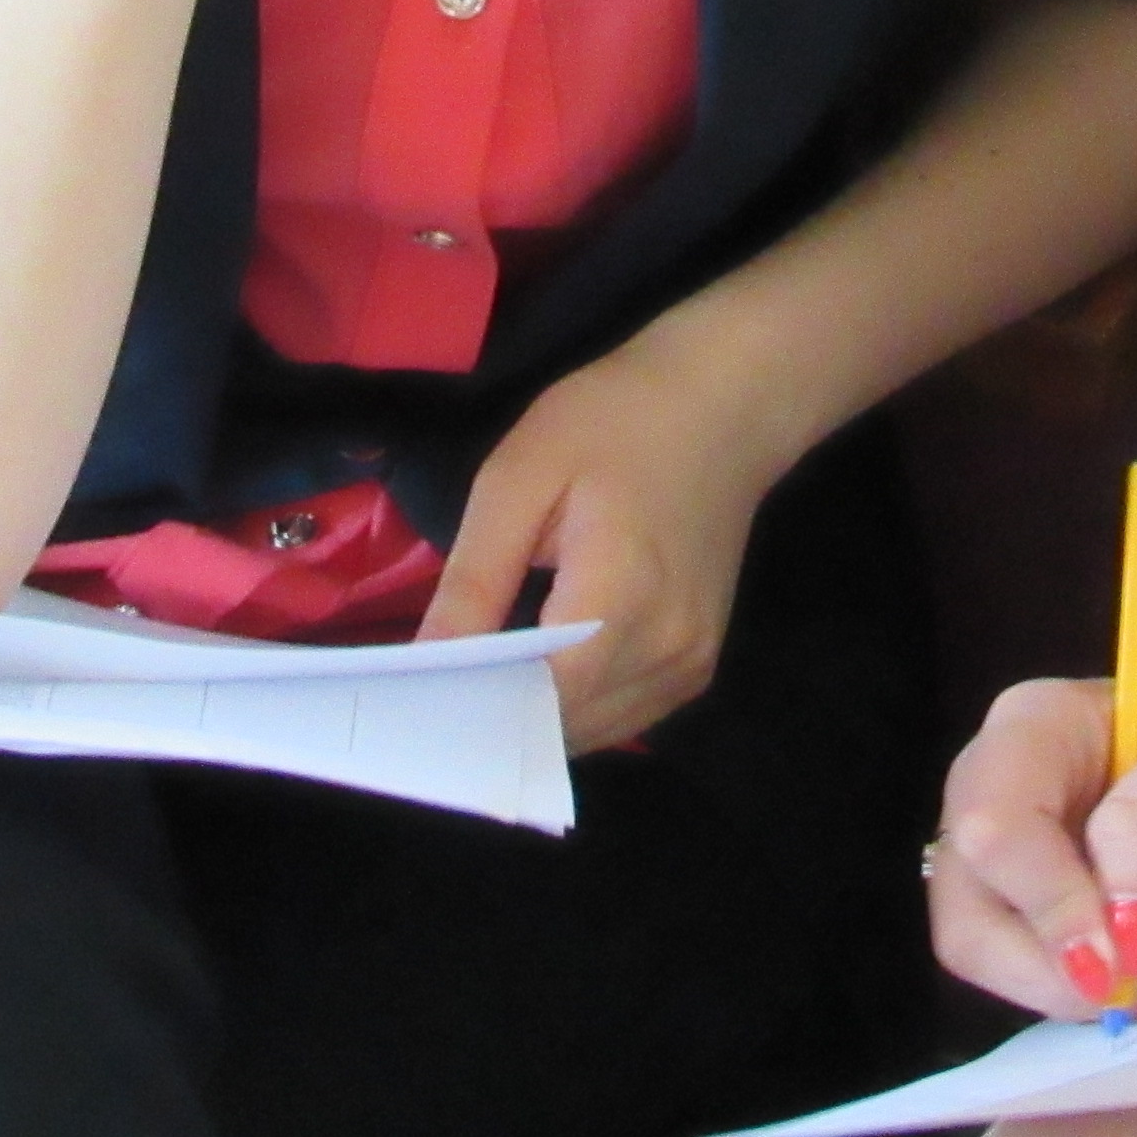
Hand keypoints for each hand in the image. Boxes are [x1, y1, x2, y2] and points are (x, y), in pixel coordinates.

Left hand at [421, 324, 790, 754]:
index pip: (534, 705)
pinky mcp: (699, 664)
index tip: (414, 699)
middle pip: (560, 729)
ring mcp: (692, 664)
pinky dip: (574, 705)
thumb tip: (423, 666)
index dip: (471, 711)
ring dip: (533, 715)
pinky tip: (541, 665)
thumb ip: (474, 581)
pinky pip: (622, 715)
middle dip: (494, 715)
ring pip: (590, 733)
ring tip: (484, 673)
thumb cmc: (615, 420)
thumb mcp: (519, 479)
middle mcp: (667, 650)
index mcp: (622, 599)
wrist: (722, 403)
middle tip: (436, 683)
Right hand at [924, 671, 1136, 1020]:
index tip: (1134, 954)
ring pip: (1036, 985)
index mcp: (1033, 732)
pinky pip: (1091, 1006)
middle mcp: (1007, 810)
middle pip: (978, 932)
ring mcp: (1030, 889)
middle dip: (1101, 970)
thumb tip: (1119, 938)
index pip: (990, 832)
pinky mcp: (1069, 949)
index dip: (1051, 906)